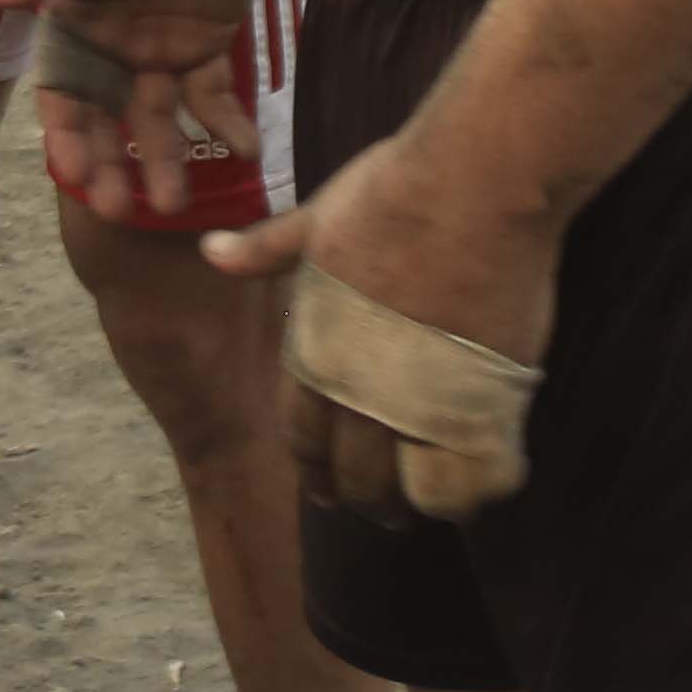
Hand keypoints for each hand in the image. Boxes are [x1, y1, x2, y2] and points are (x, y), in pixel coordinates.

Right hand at [0, 0, 266, 223]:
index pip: (64, 91)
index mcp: (76, 20)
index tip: (76, 176)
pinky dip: (227, 123)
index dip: (68, 135)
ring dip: (168, 159)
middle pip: (109, 117)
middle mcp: (114, 42)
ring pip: (160, 117)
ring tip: (177, 207)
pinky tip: (245, 150)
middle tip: (125, 213)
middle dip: (114, 165)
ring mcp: (162, 45)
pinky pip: (215, 94)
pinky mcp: (209, 39)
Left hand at [207, 131, 562, 517]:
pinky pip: (469, 482)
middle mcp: (359, 391)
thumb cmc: (391, 194)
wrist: (471, 186)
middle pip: (352, 476)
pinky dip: (470, 495)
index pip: (303, 434)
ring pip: (403, 492)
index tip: (325, 482)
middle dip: (360, 496)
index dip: (314, 465)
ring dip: (408, 505)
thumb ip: (266, 250)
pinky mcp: (480, 404)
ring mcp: (418, 405)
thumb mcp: (316, 219)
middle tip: (378, 504)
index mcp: (316, 351)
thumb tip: (211, 252)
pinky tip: (474, 489)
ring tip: (422, 506)